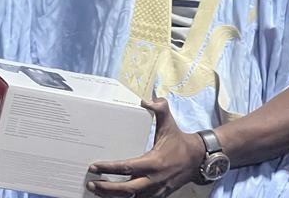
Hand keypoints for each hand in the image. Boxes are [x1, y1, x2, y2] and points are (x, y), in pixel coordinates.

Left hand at [87, 98, 206, 197]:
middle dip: (106, 189)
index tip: (94, 167)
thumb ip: (159, 109)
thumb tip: (147, 100)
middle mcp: (154, 179)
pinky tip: (113, 196)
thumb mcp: (169, 123)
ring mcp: (157, 190)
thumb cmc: (179, 141)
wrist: (198, 159)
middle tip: (90, 184)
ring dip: (113, 197)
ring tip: (97, 191)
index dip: (109, 168)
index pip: (127, 167)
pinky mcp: (159, 195)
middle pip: (126, 190)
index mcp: (154, 162)